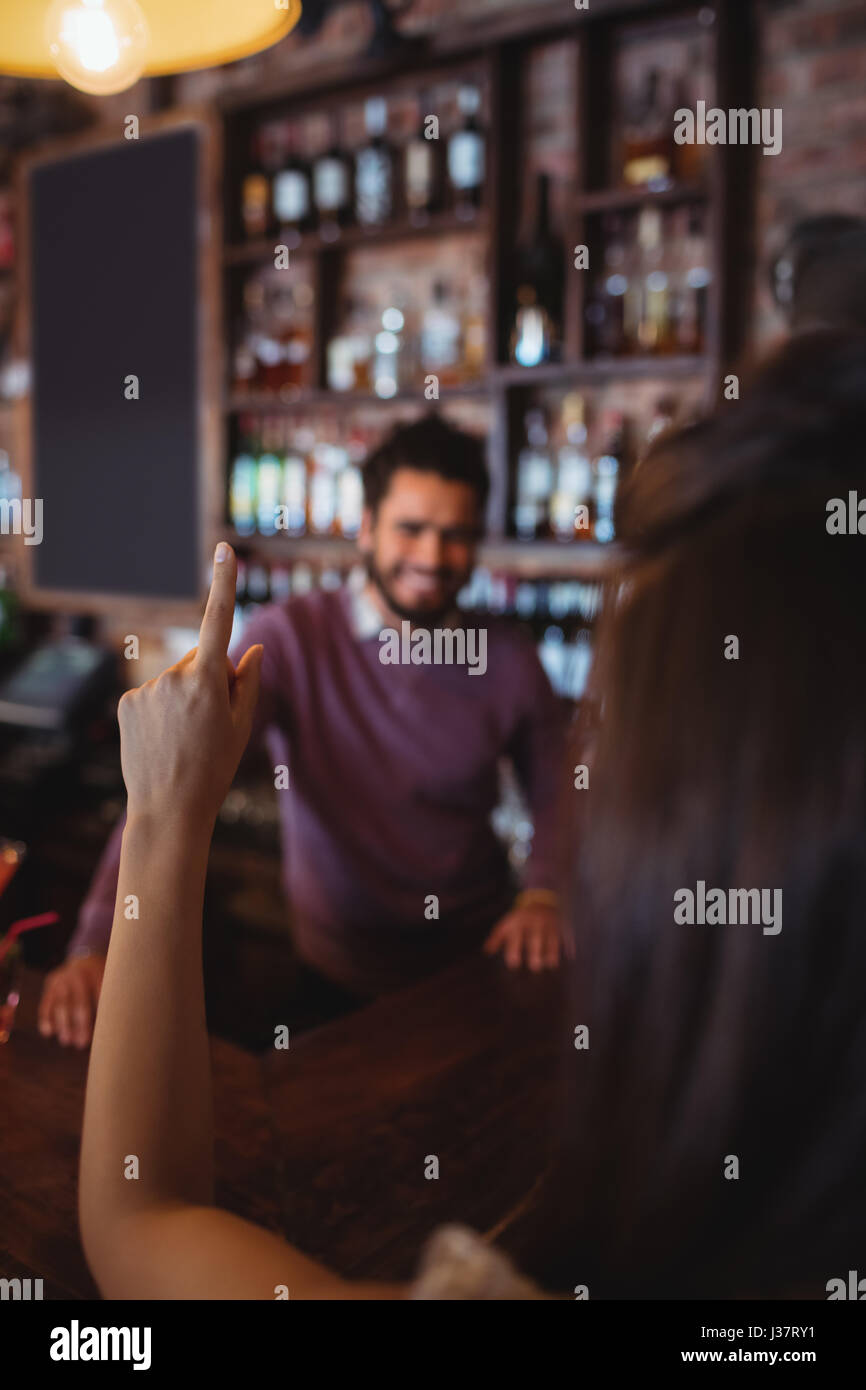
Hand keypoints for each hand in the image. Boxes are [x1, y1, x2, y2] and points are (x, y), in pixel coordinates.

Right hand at [38, 953, 105, 1047]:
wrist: (84, 959)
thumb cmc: (102, 979)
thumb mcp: (110, 981)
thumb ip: (111, 1000)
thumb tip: (114, 1028)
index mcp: (99, 974)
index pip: (100, 996)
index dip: (100, 1016)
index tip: (102, 1034)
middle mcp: (80, 975)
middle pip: (80, 1001)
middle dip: (80, 1024)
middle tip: (82, 1043)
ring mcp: (63, 978)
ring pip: (61, 1003)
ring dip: (63, 1024)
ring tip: (66, 1041)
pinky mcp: (51, 983)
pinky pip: (46, 1002)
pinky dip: (46, 1018)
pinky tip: (48, 1032)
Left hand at [117, 543, 262, 828]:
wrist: (169, 808)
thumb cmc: (215, 768)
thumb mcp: (242, 726)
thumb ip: (248, 681)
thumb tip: (251, 648)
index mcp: (208, 679)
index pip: (219, 620)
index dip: (223, 582)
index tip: (224, 549)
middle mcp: (174, 676)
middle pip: (200, 662)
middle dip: (209, 681)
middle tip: (211, 725)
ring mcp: (147, 689)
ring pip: (175, 681)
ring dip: (183, 699)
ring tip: (185, 739)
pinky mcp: (128, 702)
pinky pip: (153, 695)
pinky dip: (160, 711)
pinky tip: (163, 740)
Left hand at [483, 902, 570, 971]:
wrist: (540, 900)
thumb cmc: (520, 917)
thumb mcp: (506, 923)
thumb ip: (496, 938)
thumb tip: (486, 951)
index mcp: (519, 922)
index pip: (516, 936)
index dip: (514, 950)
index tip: (514, 964)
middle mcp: (535, 922)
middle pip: (535, 938)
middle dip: (535, 952)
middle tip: (534, 967)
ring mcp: (549, 923)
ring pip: (552, 937)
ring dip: (552, 951)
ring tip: (551, 964)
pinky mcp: (561, 924)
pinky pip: (565, 934)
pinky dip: (568, 944)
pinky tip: (569, 956)